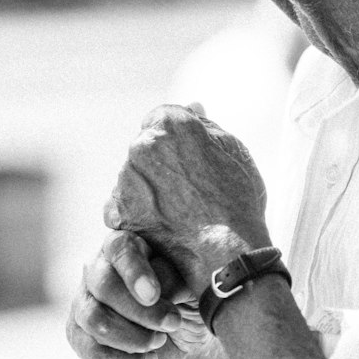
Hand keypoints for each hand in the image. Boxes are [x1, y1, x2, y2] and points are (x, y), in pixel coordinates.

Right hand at [66, 230, 243, 358]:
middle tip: (171, 324)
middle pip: (103, 284)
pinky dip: (118, 358)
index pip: (120, 248)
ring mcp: (86, 299)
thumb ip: (175, 279)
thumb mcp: (192, 287)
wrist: (184, 343)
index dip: (134, 272)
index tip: (154, 296)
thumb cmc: (190, 303)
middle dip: (138, 311)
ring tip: (158, 342)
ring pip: (92, 317)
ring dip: (130, 336)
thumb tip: (162, 288)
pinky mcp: (79, 331)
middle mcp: (100, 267)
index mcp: (129, 245)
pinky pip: (85, 346)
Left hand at [103, 104, 270, 296]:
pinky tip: (163, 223)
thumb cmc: (238, 200)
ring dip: (149, 187)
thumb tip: (191, 107)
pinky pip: (121, 206)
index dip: (179, 139)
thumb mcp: (234, 150)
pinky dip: (137, 213)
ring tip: (179, 210)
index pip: (163, 118)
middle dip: (162, 162)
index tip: (191, 159)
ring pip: (133, 177)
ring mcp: (127, 180)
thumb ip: (206, 126)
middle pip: (146, 147)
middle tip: (188, 188)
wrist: (229, 251)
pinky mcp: (119, 212)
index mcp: (170, 123)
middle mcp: (141, 146)